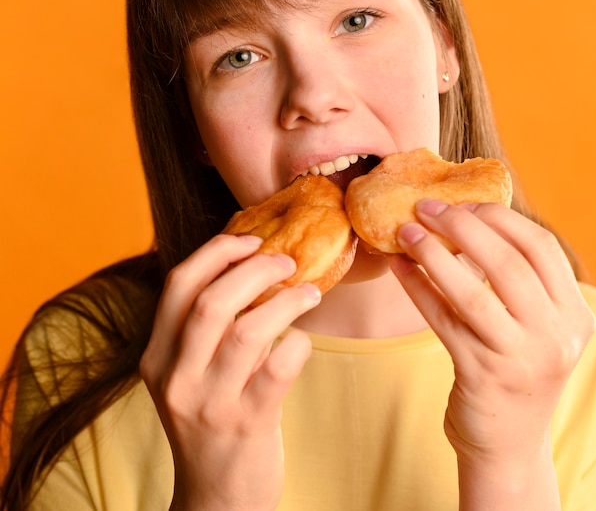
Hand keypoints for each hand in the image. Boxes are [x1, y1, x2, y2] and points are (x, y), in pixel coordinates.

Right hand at [140, 234, 320, 510]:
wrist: (217, 497)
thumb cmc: (212, 418)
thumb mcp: (192, 373)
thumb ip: (207, 327)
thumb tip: (252, 263)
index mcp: (157, 356)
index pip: (178, 285)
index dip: (216, 252)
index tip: (249, 239)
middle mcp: (176, 377)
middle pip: (211, 302)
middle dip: (254, 269)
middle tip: (286, 261)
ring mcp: (209, 403)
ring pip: (248, 331)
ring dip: (286, 301)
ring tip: (310, 293)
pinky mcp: (247, 423)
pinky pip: (280, 367)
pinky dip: (298, 342)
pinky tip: (302, 340)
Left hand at [390, 200, 595, 508]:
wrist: (507, 442)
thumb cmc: (514, 369)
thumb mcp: (535, 327)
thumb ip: (519, 282)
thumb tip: (468, 220)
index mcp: (574, 314)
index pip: (542, 247)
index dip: (501, 218)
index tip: (465, 204)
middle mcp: (556, 335)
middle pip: (507, 263)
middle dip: (462, 227)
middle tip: (427, 208)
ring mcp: (520, 357)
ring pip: (472, 291)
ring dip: (433, 254)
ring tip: (405, 231)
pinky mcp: (482, 375)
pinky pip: (442, 319)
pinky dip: (417, 288)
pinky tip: (398, 267)